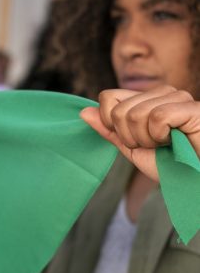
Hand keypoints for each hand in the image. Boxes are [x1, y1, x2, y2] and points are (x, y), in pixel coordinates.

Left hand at [80, 85, 199, 180]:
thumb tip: (83, 112)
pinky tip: (174, 141)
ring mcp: (177, 97)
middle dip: (130, 137)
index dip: (111, 123)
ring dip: (146, 140)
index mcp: (144, 99)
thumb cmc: (168, 164)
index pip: (107, 97)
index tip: (130, 139)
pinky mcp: (191, 107)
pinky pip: (158, 117)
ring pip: (136, 114)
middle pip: (119, 111)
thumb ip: (109, 130)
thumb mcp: (131, 148)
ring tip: (164, 144)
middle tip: (152, 145)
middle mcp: (160, 93)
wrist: (193, 179)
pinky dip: (160, 136)